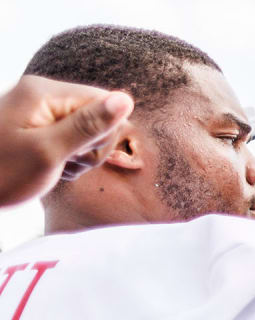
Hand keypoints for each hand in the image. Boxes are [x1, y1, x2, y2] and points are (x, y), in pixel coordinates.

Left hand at [0, 75, 133, 207]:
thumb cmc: (1, 174)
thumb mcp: (48, 153)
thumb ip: (88, 125)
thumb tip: (125, 100)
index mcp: (43, 92)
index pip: (105, 102)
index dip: (103, 133)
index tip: (78, 153)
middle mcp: (41, 94)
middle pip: (97, 116)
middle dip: (91, 147)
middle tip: (64, 163)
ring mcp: (37, 109)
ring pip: (86, 130)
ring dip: (79, 156)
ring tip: (54, 168)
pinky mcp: (35, 124)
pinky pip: (69, 137)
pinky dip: (66, 157)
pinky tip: (49, 168)